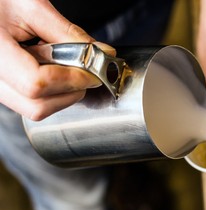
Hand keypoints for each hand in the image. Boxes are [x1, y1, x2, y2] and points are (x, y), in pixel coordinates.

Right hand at [0, 0, 113, 119]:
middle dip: (71, 91)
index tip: (93, 70)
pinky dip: (50, 91)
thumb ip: (68, 33)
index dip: (72, 79)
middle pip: (38, 106)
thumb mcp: (32, 7)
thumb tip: (101, 53)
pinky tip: (47, 66)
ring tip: (60, 62)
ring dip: (62, 91)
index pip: (37, 84)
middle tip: (85, 70)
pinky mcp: (2, 90)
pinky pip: (30, 103)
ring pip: (36, 109)